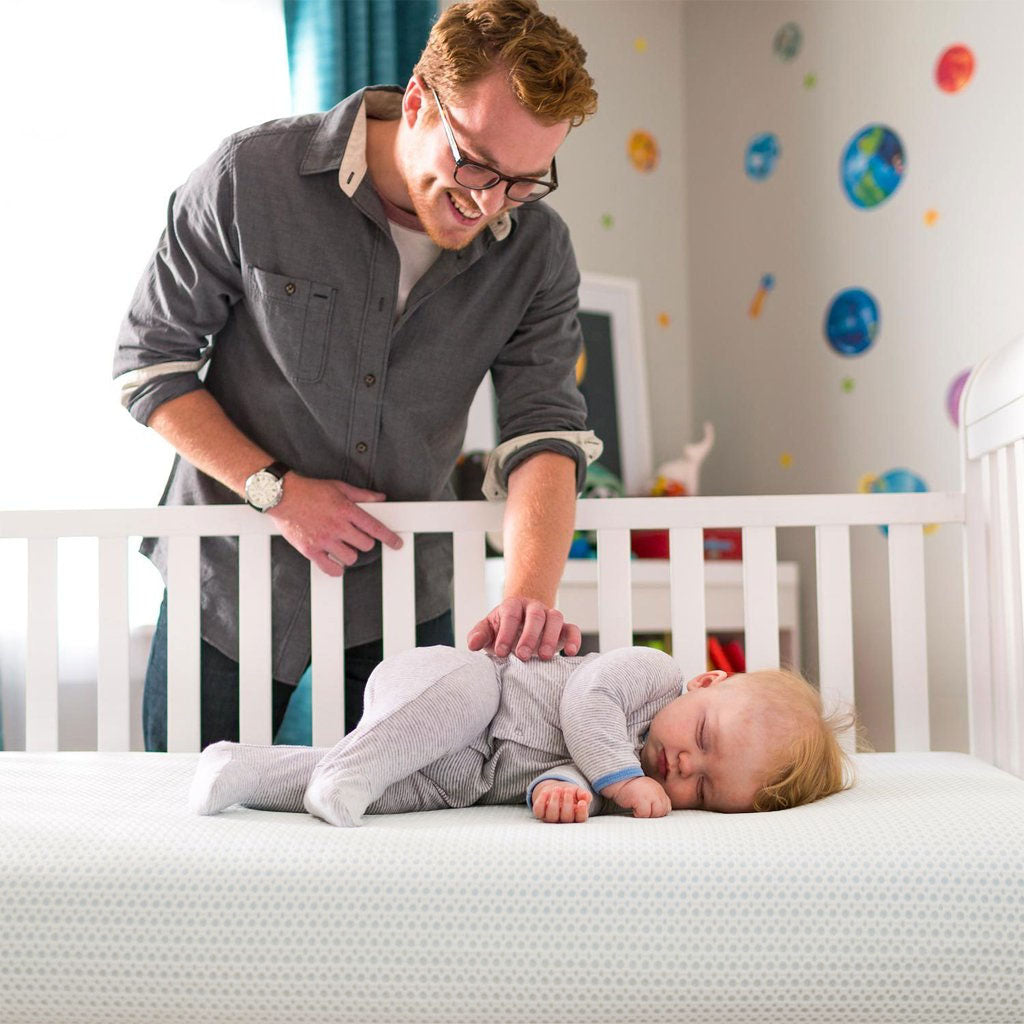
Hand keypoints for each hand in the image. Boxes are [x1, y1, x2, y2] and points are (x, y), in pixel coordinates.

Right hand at [269, 473, 402, 576]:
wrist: (282, 496)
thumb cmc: (310, 490)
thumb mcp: (339, 487)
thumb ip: (362, 495)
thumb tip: (380, 498)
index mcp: (346, 510)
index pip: (375, 528)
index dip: (389, 538)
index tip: (396, 544)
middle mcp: (337, 526)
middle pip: (365, 545)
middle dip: (364, 542)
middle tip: (356, 538)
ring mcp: (324, 540)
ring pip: (351, 558)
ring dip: (350, 554)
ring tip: (343, 547)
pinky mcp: (310, 550)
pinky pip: (331, 569)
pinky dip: (336, 569)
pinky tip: (335, 561)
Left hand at [467, 597, 581, 659]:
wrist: (520, 625)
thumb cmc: (502, 630)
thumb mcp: (488, 630)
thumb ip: (478, 635)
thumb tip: (472, 645)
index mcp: (513, 606)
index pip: (510, 615)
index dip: (505, 633)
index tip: (500, 653)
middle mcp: (533, 608)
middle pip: (535, 615)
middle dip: (529, 636)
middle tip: (521, 656)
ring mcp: (550, 616)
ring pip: (556, 618)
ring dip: (550, 637)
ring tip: (544, 657)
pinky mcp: (563, 629)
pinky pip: (573, 629)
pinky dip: (574, 639)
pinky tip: (570, 653)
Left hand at [532, 781, 591, 822]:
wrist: (556, 790)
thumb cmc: (571, 793)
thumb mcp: (579, 792)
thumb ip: (584, 795)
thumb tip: (586, 797)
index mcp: (576, 816)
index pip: (580, 819)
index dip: (581, 812)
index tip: (582, 802)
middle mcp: (563, 821)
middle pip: (566, 818)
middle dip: (567, 803)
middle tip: (568, 790)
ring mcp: (551, 818)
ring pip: (552, 816)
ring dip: (555, 802)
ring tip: (558, 789)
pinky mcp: (540, 813)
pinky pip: (538, 811)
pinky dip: (541, 801)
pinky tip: (546, 792)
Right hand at [603, 776, 670, 818]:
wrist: (619, 779)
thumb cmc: (631, 787)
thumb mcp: (648, 790)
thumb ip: (656, 799)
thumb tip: (660, 812)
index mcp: (659, 790)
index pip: (666, 807)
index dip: (658, 811)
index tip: (649, 810)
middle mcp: (657, 792)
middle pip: (662, 812)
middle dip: (652, 814)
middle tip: (642, 810)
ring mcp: (650, 796)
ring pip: (655, 814)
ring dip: (646, 814)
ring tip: (638, 808)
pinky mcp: (641, 799)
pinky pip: (644, 814)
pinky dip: (638, 814)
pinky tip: (633, 807)